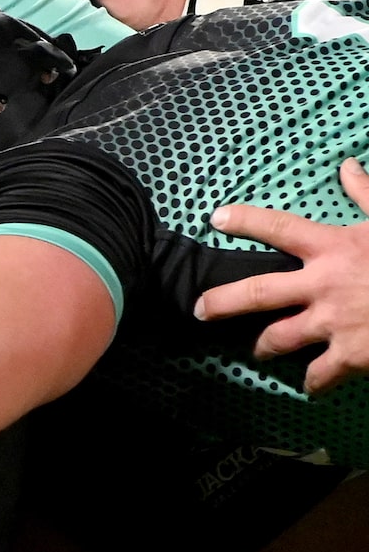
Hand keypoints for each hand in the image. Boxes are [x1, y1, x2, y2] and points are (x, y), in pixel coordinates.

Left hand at [198, 160, 368, 390]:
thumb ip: (366, 195)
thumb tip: (348, 165)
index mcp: (332, 247)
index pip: (277, 227)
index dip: (244, 220)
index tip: (215, 218)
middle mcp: (323, 285)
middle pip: (258, 292)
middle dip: (223, 302)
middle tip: (200, 310)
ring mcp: (333, 323)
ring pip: (279, 338)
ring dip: (264, 346)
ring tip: (256, 351)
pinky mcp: (351, 356)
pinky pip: (319, 374)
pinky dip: (313, 381)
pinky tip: (309, 386)